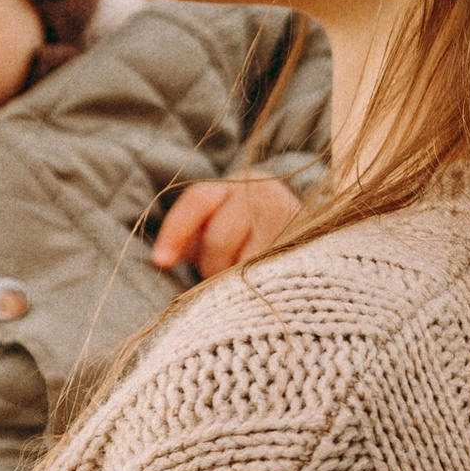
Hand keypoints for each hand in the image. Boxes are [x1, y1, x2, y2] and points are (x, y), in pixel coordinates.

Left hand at [151, 174, 306, 280]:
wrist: (308, 241)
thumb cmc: (247, 241)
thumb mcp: (218, 229)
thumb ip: (194, 237)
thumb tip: (163, 259)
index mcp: (232, 185)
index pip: (197, 201)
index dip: (175, 231)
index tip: (161, 262)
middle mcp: (262, 191)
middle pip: (218, 238)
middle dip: (212, 267)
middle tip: (221, 277)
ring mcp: (288, 215)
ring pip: (244, 261)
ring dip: (235, 280)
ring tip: (245, 279)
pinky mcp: (305, 243)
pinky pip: (269, 273)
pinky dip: (259, 284)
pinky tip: (262, 285)